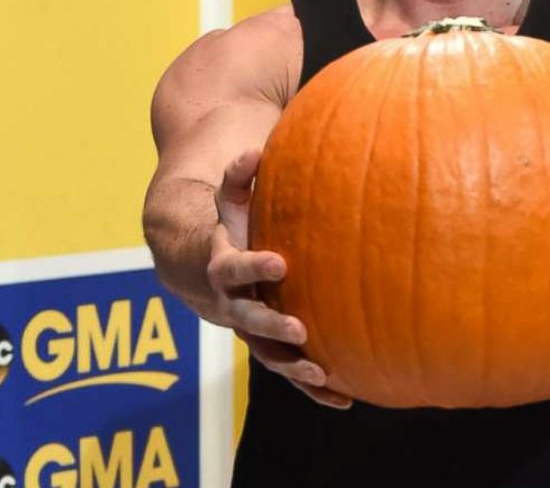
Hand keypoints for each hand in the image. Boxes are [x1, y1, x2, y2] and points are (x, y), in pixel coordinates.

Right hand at [206, 148, 352, 408]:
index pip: (233, 268)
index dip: (254, 266)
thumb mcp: (229, 199)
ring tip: (324, 374)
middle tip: (300, 330)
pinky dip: (313, 389)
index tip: (280, 263)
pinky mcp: (269, 347)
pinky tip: (345, 399)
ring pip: (267, 356)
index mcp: (223, 266)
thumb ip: (238, 175)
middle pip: (247, 321)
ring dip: (294, 368)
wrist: (204, 267)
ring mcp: (250, 330)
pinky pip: (289, 372)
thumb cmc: (230, 225)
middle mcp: (232, 304)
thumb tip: (254, 151)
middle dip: (272, 327)